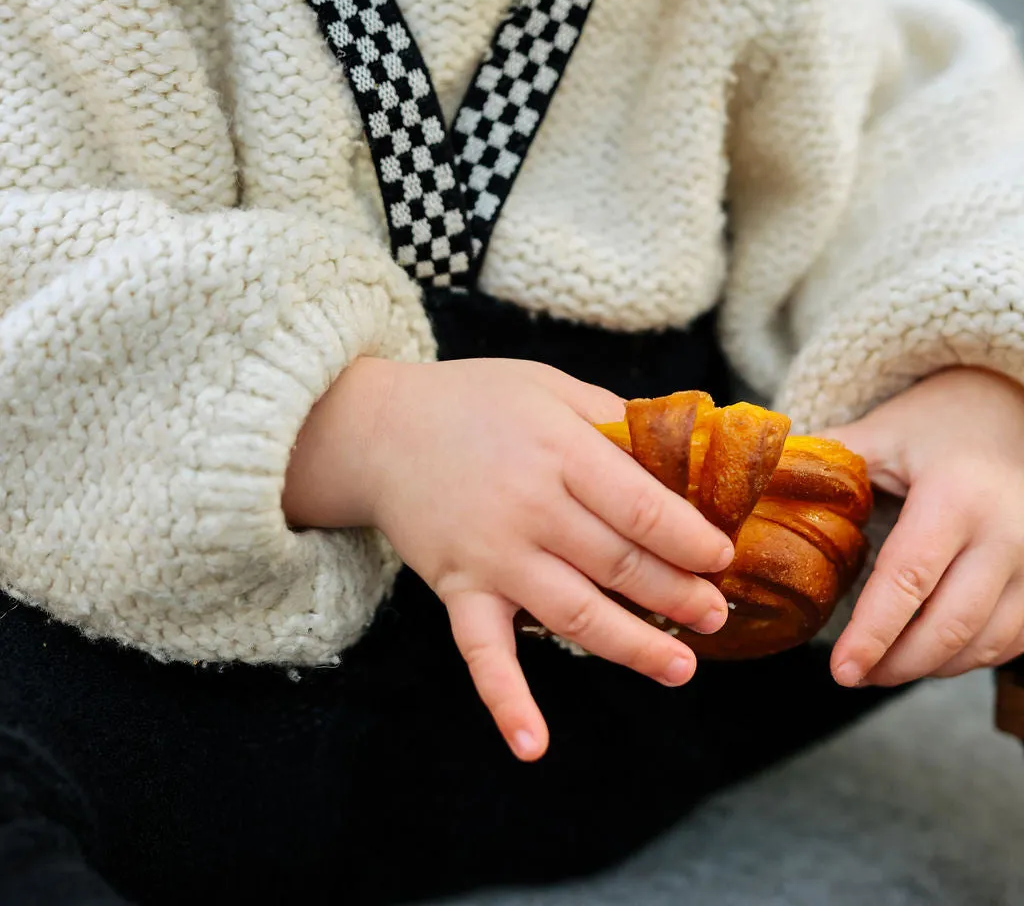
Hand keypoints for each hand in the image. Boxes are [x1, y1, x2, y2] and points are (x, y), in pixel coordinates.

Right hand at [284, 356, 733, 760]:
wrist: (379, 429)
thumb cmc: (476, 402)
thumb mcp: (551, 386)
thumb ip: (613, 418)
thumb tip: (686, 448)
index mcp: (560, 451)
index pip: (641, 507)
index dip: (690, 538)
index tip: (724, 557)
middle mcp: (530, 508)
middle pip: (619, 564)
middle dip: (678, 595)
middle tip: (718, 615)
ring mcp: (492, 555)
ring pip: (575, 614)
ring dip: (632, 646)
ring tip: (681, 666)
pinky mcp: (458, 590)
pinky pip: (483, 654)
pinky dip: (506, 700)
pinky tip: (534, 744)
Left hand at [819, 368, 1023, 687]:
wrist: (1006, 411)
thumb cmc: (935, 425)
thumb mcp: (881, 432)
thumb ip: (826, 463)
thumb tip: (759, 488)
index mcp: (955, 495)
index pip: (910, 579)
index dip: (874, 632)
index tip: (841, 669)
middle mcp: (1007, 533)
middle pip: (951, 625)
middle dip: (897, 662)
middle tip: (853, 675)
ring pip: (985, 643)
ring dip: (931, 667)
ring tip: (883, 668)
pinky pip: (1011, 641)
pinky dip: (969, 658)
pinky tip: (930, 654)